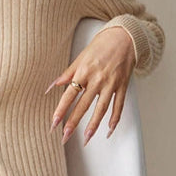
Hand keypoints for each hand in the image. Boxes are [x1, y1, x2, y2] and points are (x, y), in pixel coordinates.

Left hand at [46, 27, 135, 144]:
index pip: (69, 94)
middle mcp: (97, 79)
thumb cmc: (101, 46)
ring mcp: (111, 83)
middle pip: (83, 105)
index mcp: (84, 71)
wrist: (125, 36)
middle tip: (65, 137)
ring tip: (86, 139)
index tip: (54, 123)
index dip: (61, 110)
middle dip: (73, 122)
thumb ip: (67, 74)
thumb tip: (51, 86)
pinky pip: (119, 105)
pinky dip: (115, 119)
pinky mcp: (122, 86)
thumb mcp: (81, 57)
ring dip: (93, 125)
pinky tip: (109, 131)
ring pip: (101, 109)